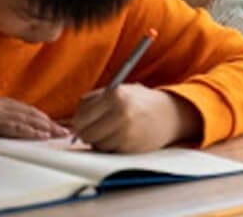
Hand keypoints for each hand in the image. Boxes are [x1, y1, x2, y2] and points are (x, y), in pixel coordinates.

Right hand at [0, 96, 68, 139]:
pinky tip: (41, 135)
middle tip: (63, 129)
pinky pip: (15, 128)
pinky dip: (30, 131)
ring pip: (26, 119)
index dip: (39, 116)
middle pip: (29, 112)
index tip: (52, 123)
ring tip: (58, 133)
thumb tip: (7, 123)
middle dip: (48, 121)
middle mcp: (0, 104)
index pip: (24, 108)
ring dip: (44, 127)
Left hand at [71, 84, 200, 152]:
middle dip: (86, 133)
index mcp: (115, 95)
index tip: (79, 123)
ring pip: (97, 144)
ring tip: (109, 130)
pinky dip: (109, 147)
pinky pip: (109, 151)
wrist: (168, 114)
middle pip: (87, 133)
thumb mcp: (118, 90)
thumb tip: (73, 120)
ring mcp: (127, 132)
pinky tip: (119, 137)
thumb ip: (94, 100)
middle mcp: (120, 113)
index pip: (82, 115)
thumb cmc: (139, 101)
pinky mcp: (131, 148)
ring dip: (98, 141)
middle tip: (91, 129)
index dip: (78, 122)